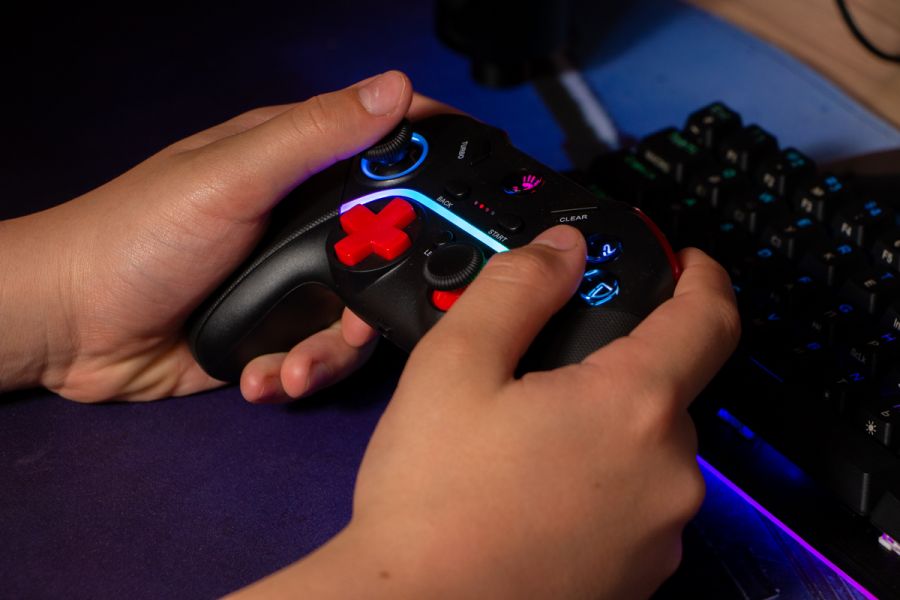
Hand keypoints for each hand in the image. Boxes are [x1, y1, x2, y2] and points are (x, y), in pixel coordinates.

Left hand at [0, 71, 446, 402]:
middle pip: (394, 243)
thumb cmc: (138, 235)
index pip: (388, 143)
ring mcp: (294, 280)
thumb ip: (314, 137)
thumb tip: (398, 88)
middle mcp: (305, 221)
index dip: (440, 153)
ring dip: (333, 349)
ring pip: (363, 313)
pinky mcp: (278, 332)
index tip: (485, 180)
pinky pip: (320, 355)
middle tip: (375, 310)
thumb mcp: (230, 176)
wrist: (73, 327)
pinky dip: (296, 373)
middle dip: (392, 284)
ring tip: (290, 367)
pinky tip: (261, 376)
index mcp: (298, 164)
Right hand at [233, 228, 739, 598]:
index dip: (701, 275)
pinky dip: (604, 487)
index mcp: (634, 407)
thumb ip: (517, 290)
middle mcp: (670, 475)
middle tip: (546, 374)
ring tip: (528, 445)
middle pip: (667, 391)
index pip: (708, 318)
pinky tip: (539, 500)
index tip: (687, 261)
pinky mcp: (641, 581)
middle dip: (620, 368)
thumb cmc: (432, 495)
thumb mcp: (455, 365)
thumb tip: (564, 249)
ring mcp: (661, 537)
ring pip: (649, 453)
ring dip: (608, 432)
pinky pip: (637, 509)